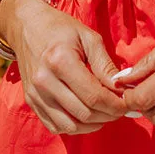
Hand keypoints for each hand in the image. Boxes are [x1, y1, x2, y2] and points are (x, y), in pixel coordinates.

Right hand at [2, 0, 128, 135]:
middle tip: (120, 109)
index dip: (115, 105)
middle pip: (83, 113)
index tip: (127, 104)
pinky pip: (55, 126)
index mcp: (60, 61)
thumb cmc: (61, 28)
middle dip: (108, 115)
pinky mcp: (30, 102)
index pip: (94, 96)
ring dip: (92, 125)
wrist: (27, 26)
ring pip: (70, 126)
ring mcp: (35, 94)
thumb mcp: (88, 38)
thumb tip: (121, 89)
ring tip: (105, 113)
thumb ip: (105, 65)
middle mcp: (44, 81)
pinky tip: (87, 116)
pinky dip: (74, 127)